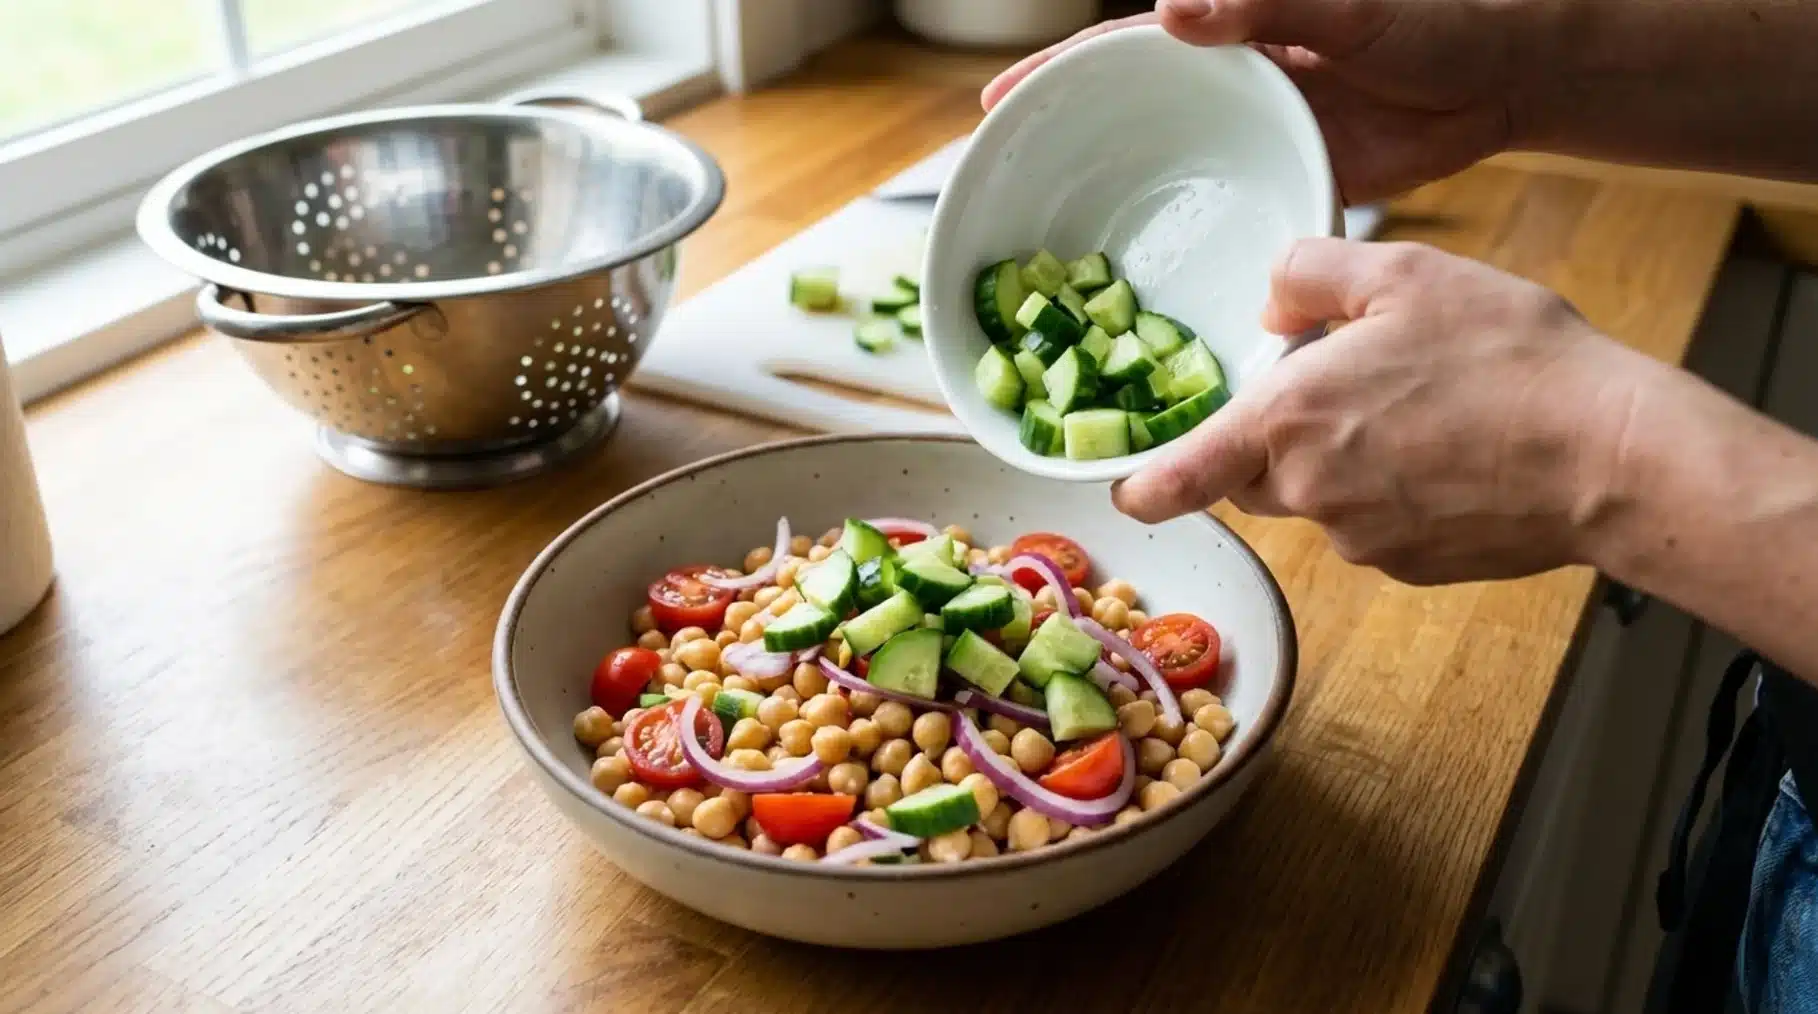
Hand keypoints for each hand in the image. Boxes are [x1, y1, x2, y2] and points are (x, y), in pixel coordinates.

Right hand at [982, 0, 1537, 203]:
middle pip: (1128, 118)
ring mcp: (1254, 139)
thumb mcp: (1349, 7)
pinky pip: (1224, 214)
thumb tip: (1172, 9)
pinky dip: (1187, 242)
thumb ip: (1265, 4)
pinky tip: (1152, 280)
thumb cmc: (1436, 19)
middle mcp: (1229, 86)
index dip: (1056, 75)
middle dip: (1066, 148)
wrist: (1506, 78)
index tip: (998, 104)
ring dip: (1117, 204)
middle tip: (1005, 194)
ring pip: (1168, 170)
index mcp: (1232, 33)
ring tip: (1058, 252)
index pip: (1124, 49)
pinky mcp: (1287, 182)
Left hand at [1111, 240, 1662, 585]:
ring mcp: (1360, 540)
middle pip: (1255, 474)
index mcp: (1288, 420)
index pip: (1181, 475)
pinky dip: (1399, 494)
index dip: (1145, 484)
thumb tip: (1272, 304)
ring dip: (1348, 462)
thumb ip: (1313, 274)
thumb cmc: (1509, 357)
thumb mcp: (1405, 274)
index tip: (1127, 489)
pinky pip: (1377, 527)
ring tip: (1429, 412)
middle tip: (1351, 386)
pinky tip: (1459, 455)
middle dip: (1278, 437)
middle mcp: (1310, 492)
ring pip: (1321, 498)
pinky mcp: (1411, 568)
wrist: (1611, 455)